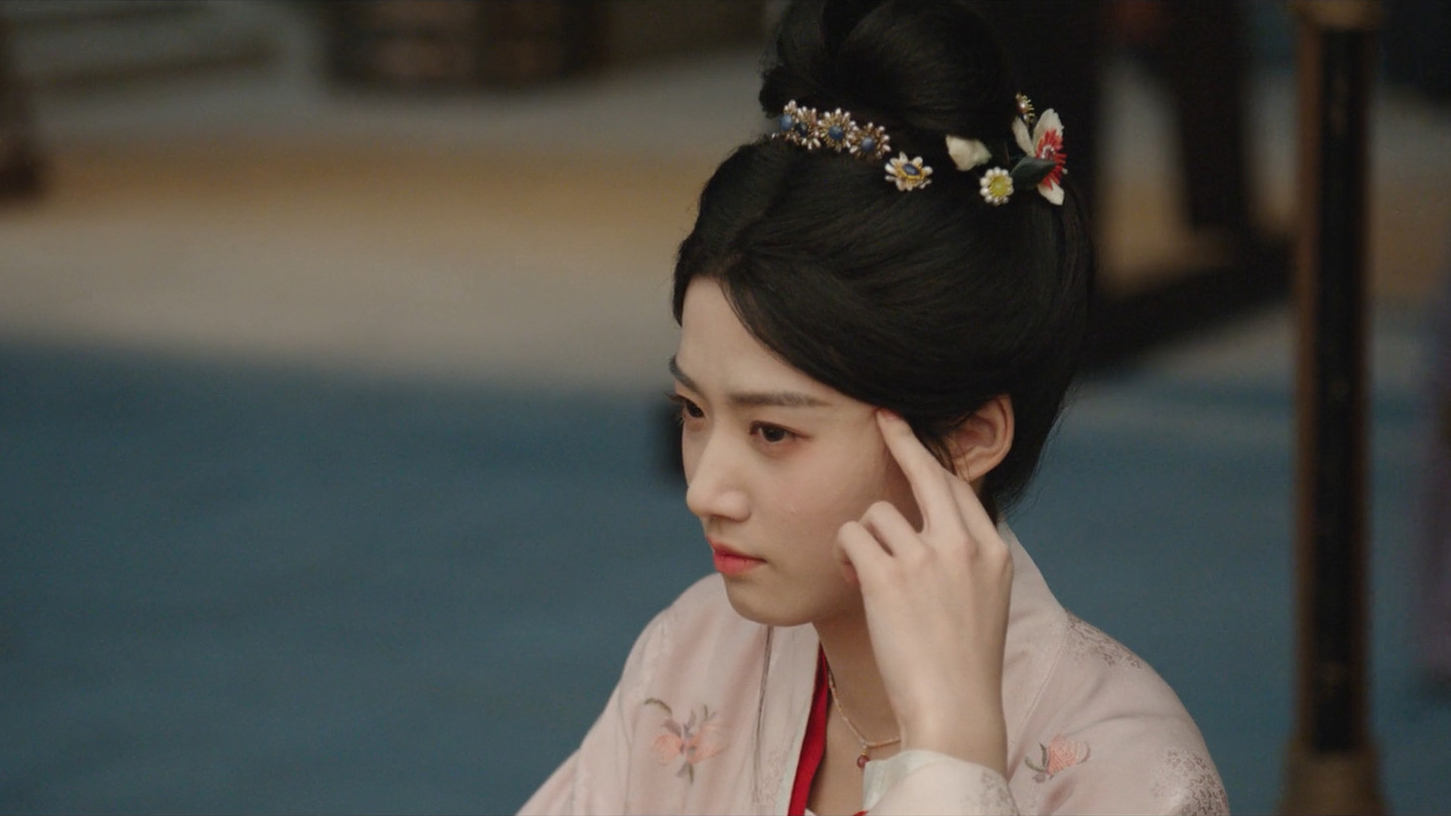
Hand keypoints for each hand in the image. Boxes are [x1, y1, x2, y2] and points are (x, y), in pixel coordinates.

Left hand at [835, 410, 1012, 774]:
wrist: (955, 711)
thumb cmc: (963, 667)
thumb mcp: (985, 603)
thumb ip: (967, 562)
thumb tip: (940, 530)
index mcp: (993, 552)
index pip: (959, 489)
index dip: (932, 464)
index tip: (917, 444)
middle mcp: (964, 545)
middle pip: (927, 472)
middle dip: (903, 439)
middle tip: (884, 416)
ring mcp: (926, 558)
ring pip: (876, 513)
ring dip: (863, 540)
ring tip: (866, 578)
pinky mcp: (887, 577)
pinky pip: (850, 537)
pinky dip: (844, 556)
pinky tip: (854, 582)